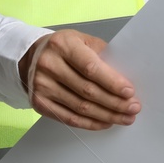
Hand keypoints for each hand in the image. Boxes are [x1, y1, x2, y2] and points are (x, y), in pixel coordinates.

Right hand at [19, 29, 140, 129]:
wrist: (30, 57)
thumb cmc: (62, 48)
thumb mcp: (81, 40)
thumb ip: (102, 53)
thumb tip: (125, 76)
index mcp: (63, 45)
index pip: (91, 68)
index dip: (112, 82)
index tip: (130, 92)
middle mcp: (50, 65)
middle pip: (88, 91)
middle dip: (115, 102)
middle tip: (134, 108)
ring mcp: (42, 86)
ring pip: (81, 107)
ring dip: (107, 115)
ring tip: (125, 118)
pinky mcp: (40, 103)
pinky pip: (70, 118)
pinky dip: (91, 123)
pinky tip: (106, 122)